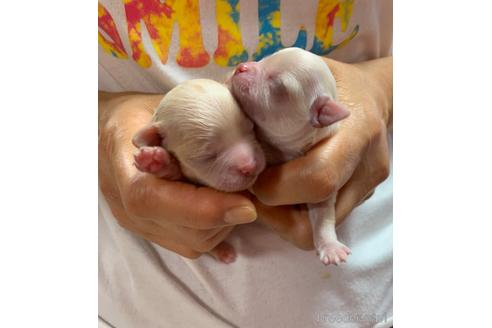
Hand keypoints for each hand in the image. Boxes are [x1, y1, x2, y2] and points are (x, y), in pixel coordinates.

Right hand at [98, 92, 256, 257]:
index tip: (245, 204)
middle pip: (181, 229)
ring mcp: (136, 222)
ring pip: (190, 243)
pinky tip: (230, 246)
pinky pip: (186, 247)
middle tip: (251, 195)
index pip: (153, 199)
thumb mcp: (160, 103)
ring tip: (237, 200)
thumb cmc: (137, 113)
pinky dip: (213, 242)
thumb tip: (243, 101)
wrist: (105, 132)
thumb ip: (193, 113)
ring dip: (223, 227)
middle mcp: (125, 204)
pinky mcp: (149, 230)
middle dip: (224, 217)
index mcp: (122, 166)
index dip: (202, 208)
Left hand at [252, 56, 392, 249]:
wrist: (378, 95)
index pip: (317, 179)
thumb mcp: (308, 71)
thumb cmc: (338, 81)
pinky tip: (282, 193)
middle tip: (251, 191)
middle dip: (272, 214)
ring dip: (280, 219)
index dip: (275, 187)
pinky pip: (320, 221)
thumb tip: (229, 91)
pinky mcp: (360, 198)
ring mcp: (366, 188)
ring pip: (315, 232)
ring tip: (263, 192)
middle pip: (314, 222)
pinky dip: (295, 214)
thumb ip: (272, 86)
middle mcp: (365, 168)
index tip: (252, 175)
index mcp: (356, 132)